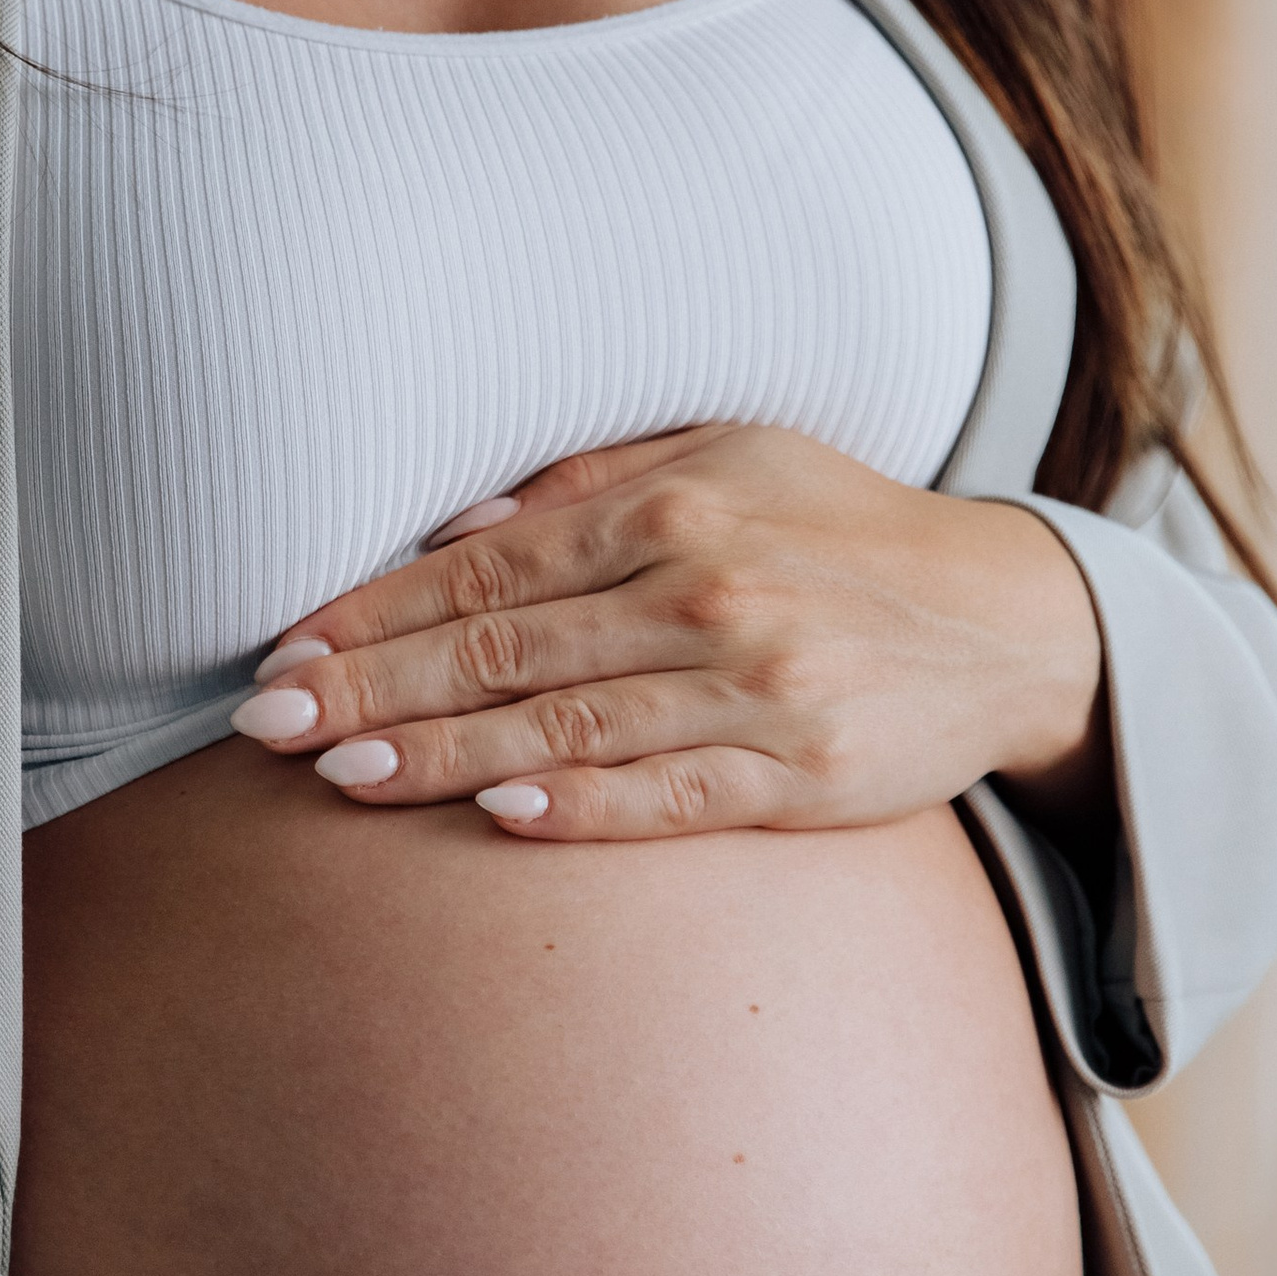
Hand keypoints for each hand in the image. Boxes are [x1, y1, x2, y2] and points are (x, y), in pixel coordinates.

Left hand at [232, 426, 1107, 841]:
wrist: (1009, 619)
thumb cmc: (839, 531)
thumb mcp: (729, 458)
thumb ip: (593, 485)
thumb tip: (455, 523)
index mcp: (673, 506)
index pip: (487, 566)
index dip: (375, 613)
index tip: (285, 651)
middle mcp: (706, 589)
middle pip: (505, 649)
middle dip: (374, 688)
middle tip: (268, 725)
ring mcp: (755, 687)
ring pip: (568, 728)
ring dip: (446, 755)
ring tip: (344, 776)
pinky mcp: (802, 774)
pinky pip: (670, 797)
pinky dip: (582, 809)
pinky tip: (498, 817)